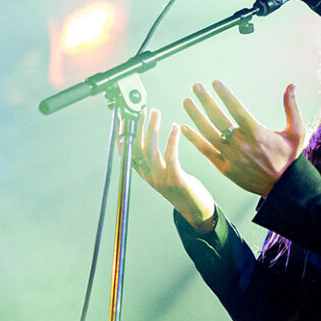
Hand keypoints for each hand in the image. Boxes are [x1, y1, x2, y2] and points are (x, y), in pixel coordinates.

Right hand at [130, 108, 215, 232]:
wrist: (196, 211)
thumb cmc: (182, 188)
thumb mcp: (164, 172)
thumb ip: (156, 158)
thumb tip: (150, 137)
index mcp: (145, 173)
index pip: (129, 151)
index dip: (125, 134)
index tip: (125, 118)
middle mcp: (149, 176)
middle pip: (138, 148)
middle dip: (138, 127)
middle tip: (142, 109)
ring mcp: (161, 179)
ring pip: (151, 151)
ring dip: (152, 129)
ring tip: (155, 112)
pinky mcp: (176, 181)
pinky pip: (170, 157)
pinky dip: (171, 141)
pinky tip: (174, 127)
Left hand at [181, 81, 304, 197]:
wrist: (283, 188)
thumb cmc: (290, 158)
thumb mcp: (296, 132)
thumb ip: (291, 108)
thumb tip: (291, 86)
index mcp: (257, 133)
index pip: (237, 109)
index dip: (225, 95)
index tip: (215, 83)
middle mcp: (242, 144)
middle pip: (218, 118)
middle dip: (206, 101)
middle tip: (196, 87)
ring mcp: (231, 157)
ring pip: (208, 133)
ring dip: (195, 116)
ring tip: (187, 102)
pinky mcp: (225, 168)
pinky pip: (206, 151)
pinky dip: (194, 139)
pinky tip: (184, 128)